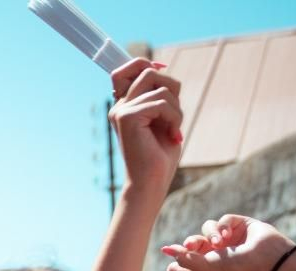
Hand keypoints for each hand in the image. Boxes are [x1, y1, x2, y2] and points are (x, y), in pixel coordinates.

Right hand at [109, 59, 183, 194]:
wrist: (151, 182)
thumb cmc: (159, 154)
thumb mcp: (163, 117)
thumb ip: (159, 93)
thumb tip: (159, 67)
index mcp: (124, 106)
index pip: (129, 68)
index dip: (147, 63)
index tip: (164, 75)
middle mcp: (119, 106)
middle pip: (149, 71)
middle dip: (171, 88)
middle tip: (173, 115)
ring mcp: (121, 111)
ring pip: (161, 87)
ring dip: (176, 109)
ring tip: (173, 130)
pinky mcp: (128, 117)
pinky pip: (162, 103)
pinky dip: (174, 118)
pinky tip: (172, 136)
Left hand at [161, 215, 292, 270]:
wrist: (266, 258)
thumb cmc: (236, 267)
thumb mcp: (207, 267)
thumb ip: (185, 260)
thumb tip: (168, 253)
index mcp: (211, 265)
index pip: (190, 260)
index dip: (178, 256)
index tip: (164, 250)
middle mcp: (219, 251)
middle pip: (196, 241)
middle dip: (191, 242)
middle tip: (189, 245)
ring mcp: (230, 238)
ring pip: (208, 228)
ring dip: (210, 233)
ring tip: (219, 242)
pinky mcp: (240, 225)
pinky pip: (224, 219)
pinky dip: (223, 226)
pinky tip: (228, 235)